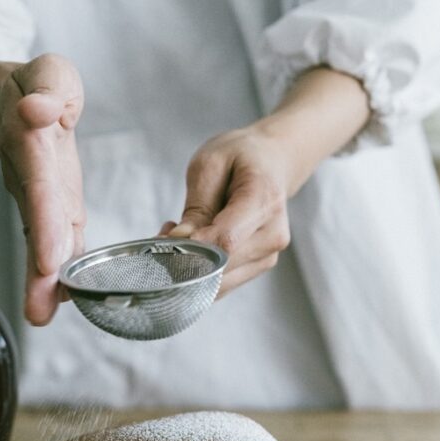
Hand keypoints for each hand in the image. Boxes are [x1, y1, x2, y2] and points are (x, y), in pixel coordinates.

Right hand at [0, 54, 85, 323]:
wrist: (18, 102)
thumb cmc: (40, 88)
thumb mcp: (49, 73)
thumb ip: (51, 89)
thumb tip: (41, 111)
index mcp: (32, 145)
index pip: (39, 185)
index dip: (44, 221)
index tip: (48, 258)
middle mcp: (33, 179)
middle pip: (36, 226)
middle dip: (39, 266)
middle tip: (39, 308)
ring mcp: (42, 198)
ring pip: (42, 241)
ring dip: (42, 280)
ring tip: (41, 316)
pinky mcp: (56, 208)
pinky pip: (58, 242)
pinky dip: (60, 272)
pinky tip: (65, 301)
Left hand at [160, 126, 290, 296]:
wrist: (273, 162)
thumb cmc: (241, 158)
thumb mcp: (210, 165)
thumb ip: (197, 206)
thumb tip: (181, 241)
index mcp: (264, 199)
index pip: (227, 240)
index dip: (192, 248)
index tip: (166, 238)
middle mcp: (273, 234)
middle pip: (221, 266)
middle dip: (184, 257)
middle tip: (166, 232)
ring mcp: (268, 255)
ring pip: (219, 282)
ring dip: (190, 266)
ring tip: (181, 232)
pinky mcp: (258, 266)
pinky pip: (222, 282)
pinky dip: (199, 270)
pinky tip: (193, 243)